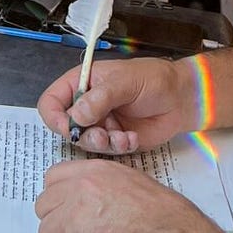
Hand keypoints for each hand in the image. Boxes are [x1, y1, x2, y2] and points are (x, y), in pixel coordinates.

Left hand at [35, 157, 210, 232]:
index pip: (54, 177)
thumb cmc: (165, 216)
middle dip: (57, 220)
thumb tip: (95, 202)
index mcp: (96, 170)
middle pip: (43, 204)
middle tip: (79, 231)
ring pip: (46, 231)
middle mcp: (79, 187)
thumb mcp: (134, 184)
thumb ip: (106, 187)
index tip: (69, 207)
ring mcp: (74, 214)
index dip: (60, 196)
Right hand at [37, 55, 197, 153]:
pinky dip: (118, 148)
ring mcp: (100, 123)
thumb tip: (76, 115)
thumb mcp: (127, 81)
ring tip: (122, 138)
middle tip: (102, 136)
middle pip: (66, 127)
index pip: (51, 101)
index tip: (68, 128)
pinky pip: (106, 151)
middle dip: (83, 136)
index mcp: (82, 82)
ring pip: (85, 143)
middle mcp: (87, 104)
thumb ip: (101, 97)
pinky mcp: (114, 139)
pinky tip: (132, 138)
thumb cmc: (155, 80)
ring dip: (103, 144)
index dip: (55, 117)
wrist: (182, 99)